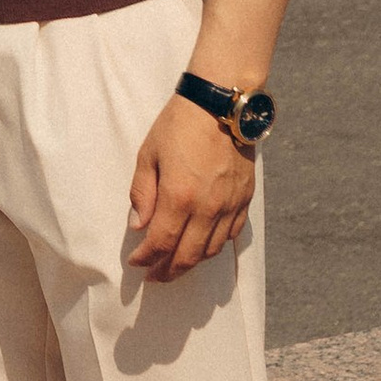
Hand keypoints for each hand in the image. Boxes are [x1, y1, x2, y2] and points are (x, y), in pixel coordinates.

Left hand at [127, 95, 257, 281]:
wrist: (222, 104)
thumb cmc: (179, 124)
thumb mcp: (149, 154)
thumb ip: (142, 193)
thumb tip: (138, 226)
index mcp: (179, 196)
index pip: (161, 243)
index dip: (146, 259)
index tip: (136, 263)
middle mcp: (207, 207)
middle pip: (188, 255)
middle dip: (168, 271)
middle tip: (154, 277)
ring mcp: (230, 205)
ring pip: (212, 250)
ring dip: (191, 263)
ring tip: (175, 265)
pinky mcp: (245, 199)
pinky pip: (231, 235)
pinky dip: (215, 247)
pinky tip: (203, 246)